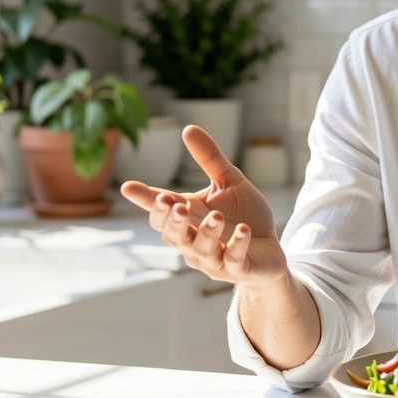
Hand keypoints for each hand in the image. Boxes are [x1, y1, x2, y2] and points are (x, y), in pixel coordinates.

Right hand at [121, 125, 287, 288]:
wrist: (270, 250)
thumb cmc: (244, 216)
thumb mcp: (228, 182)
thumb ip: (209, 158)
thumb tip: (187, 128)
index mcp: (189, 217)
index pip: (161, 209)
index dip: (145, 199)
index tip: (127, 187)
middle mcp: (193, 241)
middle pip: (173, 235)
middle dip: (172, 221)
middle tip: (174, 204)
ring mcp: (214, 258)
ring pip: (201, 249)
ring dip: (207, 232)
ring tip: (217, 216)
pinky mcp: (238, 268)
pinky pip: (233, 259)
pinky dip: (237, 245)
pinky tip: (243, 231)